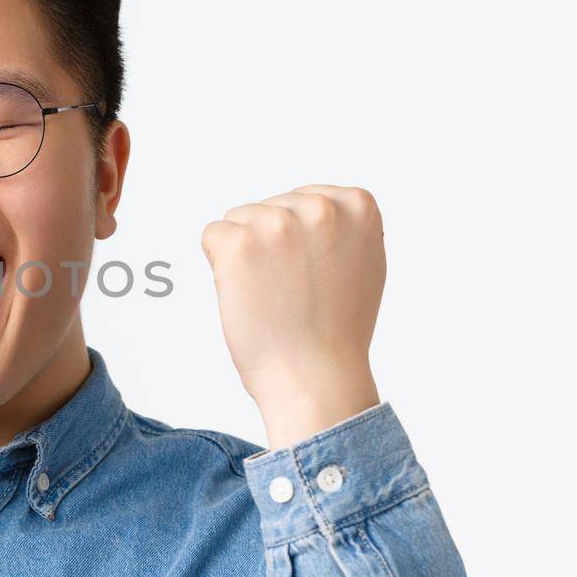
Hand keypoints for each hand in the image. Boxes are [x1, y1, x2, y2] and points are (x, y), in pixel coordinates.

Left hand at [200, 185, 384, 449]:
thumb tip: (317, 204)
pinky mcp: (238, 244)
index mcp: (357, 205)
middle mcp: (321, 207)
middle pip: (269, 208)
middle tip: (292, 292)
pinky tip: (248, 296)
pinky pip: (212, 236)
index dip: (301, 241)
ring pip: (239, 220)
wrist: (314, 378)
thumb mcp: (364, 262)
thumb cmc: (335, 332)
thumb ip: (343, 226)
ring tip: (272, 295)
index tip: (313, 275)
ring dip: (245, 256)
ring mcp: (278, 223)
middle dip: (271, 245)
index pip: (303, 199)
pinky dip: (219, 266)